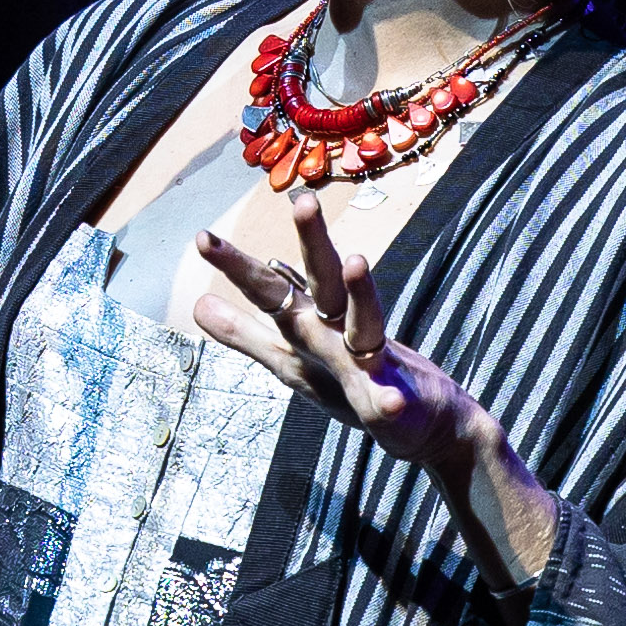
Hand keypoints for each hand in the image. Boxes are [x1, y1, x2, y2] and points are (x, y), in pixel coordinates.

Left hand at [188, 190, 558, 579]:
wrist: (426, 424)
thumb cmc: (352, 386)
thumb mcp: (291, 362)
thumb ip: (247, 335)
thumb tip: (198, 305)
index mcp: (311, 327)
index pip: (272, 289)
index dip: (239, 266)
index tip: (202, 238)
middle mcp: (340, 334)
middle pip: (323, 283)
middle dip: (313, 243)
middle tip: (304, 202)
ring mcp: (372, 364)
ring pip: (365, 321)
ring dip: (361, 293)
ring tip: (356, 261)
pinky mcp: (396, 402)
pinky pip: (390, 400)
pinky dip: (389, 400)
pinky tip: (392, 402)